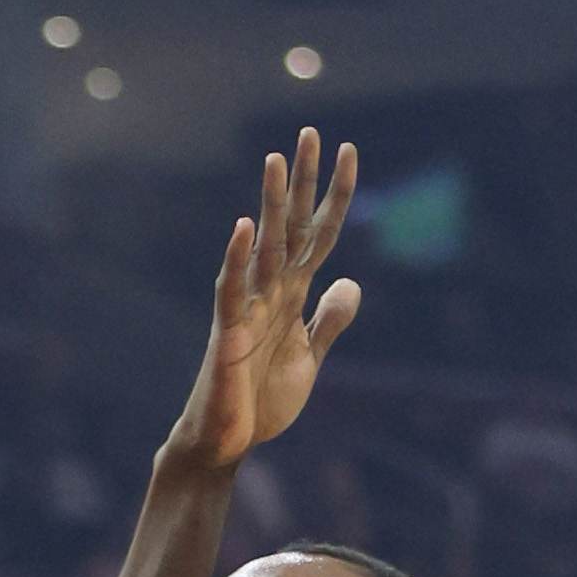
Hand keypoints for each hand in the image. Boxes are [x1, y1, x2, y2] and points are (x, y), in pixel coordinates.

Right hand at [166, 130, 360, 470]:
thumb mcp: (309, 359)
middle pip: (290, 227)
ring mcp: (247, 308)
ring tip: (276, 161)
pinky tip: (243, 227)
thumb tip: (349, 281)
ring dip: (269, 205)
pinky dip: (237, 258)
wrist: (228, 443)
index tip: (349, 153)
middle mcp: (269, 292)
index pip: (318, 236)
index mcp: (291, 296)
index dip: (335, 197)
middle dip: (302, 183)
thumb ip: (328, 321)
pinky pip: (232, 289)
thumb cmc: (262, 402)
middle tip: (312, 133)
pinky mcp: (228, 333)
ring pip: (261, 248)